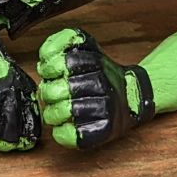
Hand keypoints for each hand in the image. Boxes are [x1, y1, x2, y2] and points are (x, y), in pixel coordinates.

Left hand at [37, 27, 154, 149]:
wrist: (130, 96)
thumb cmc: (100, 73)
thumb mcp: (85, 46)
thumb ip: (64, 40)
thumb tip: (45, 53)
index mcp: (96, 62)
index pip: (66, 63)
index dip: (49, 67)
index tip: (47, 72)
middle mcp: (103, 84)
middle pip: (62, 88)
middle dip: (48, 91)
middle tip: (49, 93)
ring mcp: (106, 107)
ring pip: (66, 111)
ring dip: (52, 113)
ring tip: (54, 111)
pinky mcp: (105, 129)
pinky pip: (75, 135)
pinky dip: (61, 132)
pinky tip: (62, 126)